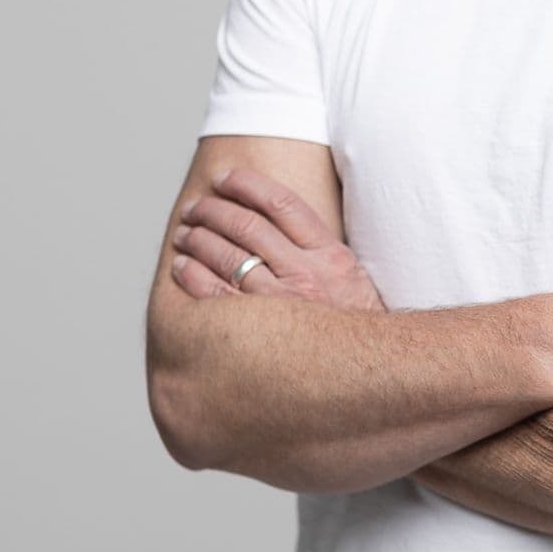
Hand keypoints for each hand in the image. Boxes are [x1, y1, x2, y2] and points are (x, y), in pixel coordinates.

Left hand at [170, 165, 386, 311]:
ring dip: (197, 239)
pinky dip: (192, 274)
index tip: (223, 179)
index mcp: (330, 256)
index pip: (281, 203)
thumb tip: (274, 221)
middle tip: (195, 208)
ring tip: (185, 233)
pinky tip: (182, 266)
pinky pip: (214, 294)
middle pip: (247, 225)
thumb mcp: (351, 277)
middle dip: (212, 210)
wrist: (370, 372)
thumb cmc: (356, 326)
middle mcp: (306, 275)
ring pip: (226, 255)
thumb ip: (318, 249)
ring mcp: (281, 305)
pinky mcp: (259, 332)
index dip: (245, 184)